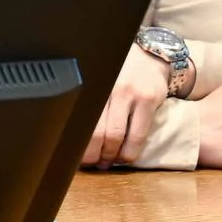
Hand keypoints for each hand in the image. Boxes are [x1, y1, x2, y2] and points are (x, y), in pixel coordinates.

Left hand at [80, 46, 172, 168]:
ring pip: (116, 135)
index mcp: (90, 84)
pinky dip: (129, 152)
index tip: (71, 156)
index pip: (78, 119)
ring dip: (110, 156)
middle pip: (94, 130)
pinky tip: (124, 158)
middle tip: (92, 164)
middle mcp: (107, 87)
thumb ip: (87, 102)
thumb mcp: (98, 82)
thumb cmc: (118, 73)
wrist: (150, 57)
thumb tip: (71, 135)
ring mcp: (129, 93)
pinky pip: (138, 135)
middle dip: (92, 154)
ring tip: (107, 163)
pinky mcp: (148, 100)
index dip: (74, 143)